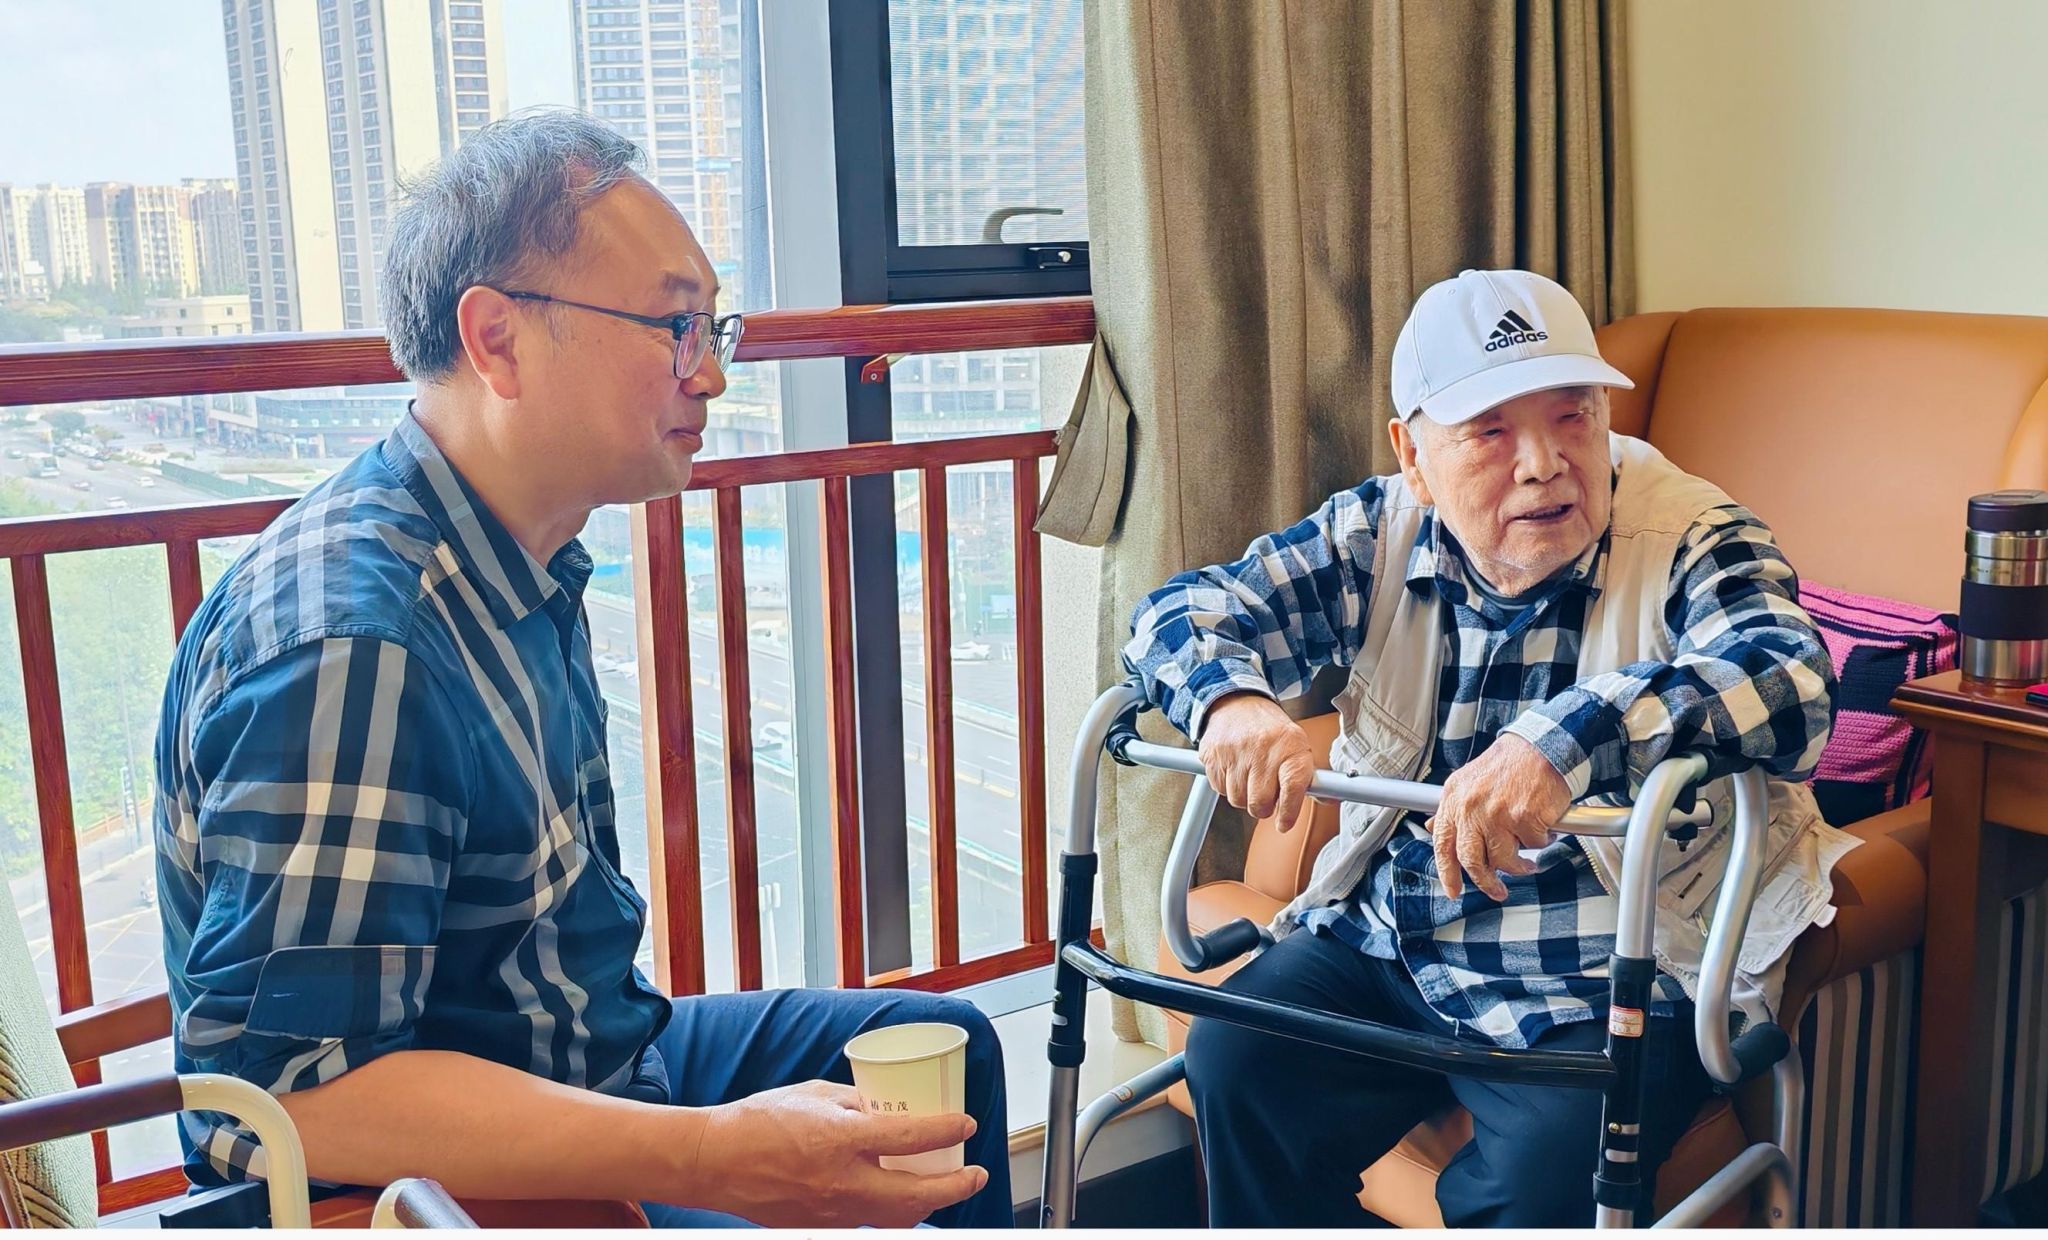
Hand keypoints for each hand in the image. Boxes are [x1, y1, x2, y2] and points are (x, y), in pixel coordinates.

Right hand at [687, 1079, 986, 1227]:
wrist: (716, 1161)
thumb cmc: (759, 1121)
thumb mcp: (814, 1094)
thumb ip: (856, 1103)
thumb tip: (889, 1105)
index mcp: (840, 1139)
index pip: (910, 1137)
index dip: (947, 1131)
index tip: (966, 1125)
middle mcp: (841, 1181)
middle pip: (915, 1195)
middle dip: (955, 1188)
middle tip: (976, 1175)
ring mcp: (831, 1211)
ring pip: (895, 1218)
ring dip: (927, 1205)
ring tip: (944, 1189)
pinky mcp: (819, 1227)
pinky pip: (866, 1222)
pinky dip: (889, 1213)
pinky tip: (898, 1199)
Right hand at [1196, 692, 1318, 831]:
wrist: (1238, 704)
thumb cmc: (1272, 731)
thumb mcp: (1297, 747)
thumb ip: (1311, 777)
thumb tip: (1331, 799)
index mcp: (1291, 747)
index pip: (1293, 787)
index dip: (1289, 811)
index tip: (1284, 823)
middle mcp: (1263, 749)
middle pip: (1260, 802)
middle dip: (1263, 806)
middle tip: (1266, 793)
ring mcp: (1236, 752)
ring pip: (1238, 799)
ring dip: (1244, 796)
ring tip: (1250, 777)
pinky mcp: (1214, 755)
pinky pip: (1220, 789)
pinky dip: (1227, 786)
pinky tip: (1235, 769)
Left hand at [1429, 733, 1571, 901]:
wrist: (1540, 746)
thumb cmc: (1508, 765)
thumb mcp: (1468, 782)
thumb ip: (1452, 809)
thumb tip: (1432, 828)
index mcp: (1454, 798)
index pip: (1442, 843)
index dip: (1447, 872)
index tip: (1454, 890)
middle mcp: (1472, 807)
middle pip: (1472, 860)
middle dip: (1486, 882)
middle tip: (1498, 890)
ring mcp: (1497, 813)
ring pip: (1505, 860)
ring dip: (1520, 866)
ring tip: (1529, 861)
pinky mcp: (1524, 817)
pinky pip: (1533, 845)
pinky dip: (1541, 841)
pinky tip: (1542, 828)